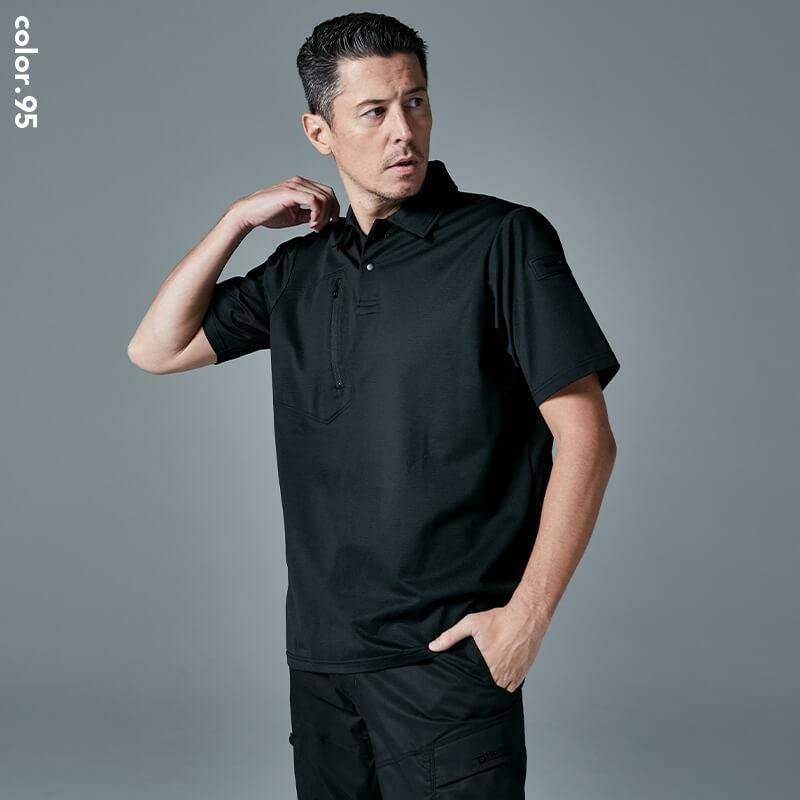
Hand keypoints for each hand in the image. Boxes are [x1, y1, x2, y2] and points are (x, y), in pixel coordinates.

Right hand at [232, 176, 340, 233]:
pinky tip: (310, 223)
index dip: (333, 209)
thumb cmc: (269, 214)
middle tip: (321, 227)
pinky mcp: (290, 192)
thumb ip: (310, 215)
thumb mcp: (296, 216)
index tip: (329, 223)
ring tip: (314, 226)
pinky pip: (314, 201)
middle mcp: (300, 182)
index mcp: (302, 185)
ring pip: (323, 198)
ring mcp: (295, 185)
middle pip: (329, 194)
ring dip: (323, 216)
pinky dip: (317, 214)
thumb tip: (324, 220)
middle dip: (331, 213)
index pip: (327, 193)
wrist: (250, 213)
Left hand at [427, 602, 547, 691]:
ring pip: (499, 691)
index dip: (467, 685)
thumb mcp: (470, 623)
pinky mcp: (522, 674)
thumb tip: (433, 646)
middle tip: (473, 682)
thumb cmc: (499, 620)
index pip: (473, 685)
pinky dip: (504, 685)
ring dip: (492, 687)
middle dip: (479, 686)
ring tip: (484, 681)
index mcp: (487, 667)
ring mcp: (514, 676)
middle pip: (486, 689)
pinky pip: (511, 688)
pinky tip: (498, 677)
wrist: (525, 617)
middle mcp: (502, 675)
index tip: (463, 683)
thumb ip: (451, 636)